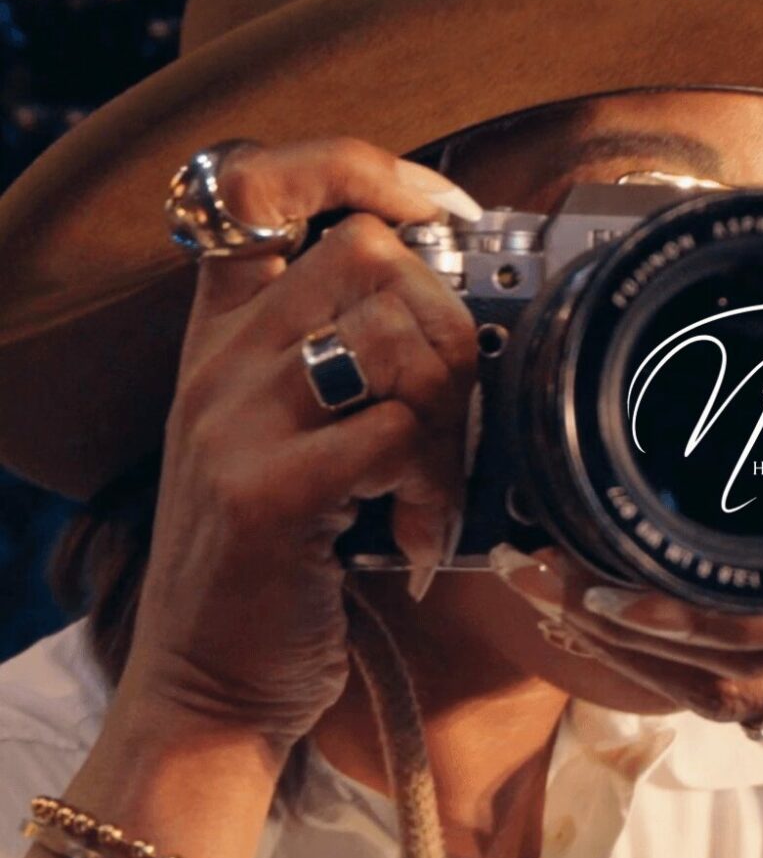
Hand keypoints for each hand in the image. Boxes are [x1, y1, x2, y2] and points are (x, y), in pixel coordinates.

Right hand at [121, 137, 479, 750]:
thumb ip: (338, 371)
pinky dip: (434, 488)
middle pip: (365, 249)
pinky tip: (414, 537)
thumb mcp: (283, 448)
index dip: (360, 169)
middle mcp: (219, 365)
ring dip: (450, 412)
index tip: (440, 215)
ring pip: (392, 334)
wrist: (206, 688)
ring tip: (433, 487)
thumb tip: (462, 313)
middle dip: (446, 319)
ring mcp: (234, 425)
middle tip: (452, 411)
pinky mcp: (267, 494)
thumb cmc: (272, 572)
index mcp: (222, 340)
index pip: (257, 186)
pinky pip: (394, 432)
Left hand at [491, 369, 762, 760]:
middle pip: (727, 628)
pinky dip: (675, 675)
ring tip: (559, 597)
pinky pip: (745, 699)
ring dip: (635, 645)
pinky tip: (617, 643)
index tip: (605, 526)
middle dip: (630, 607)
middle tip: (549, 568)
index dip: (688, 556)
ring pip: (724, 675)